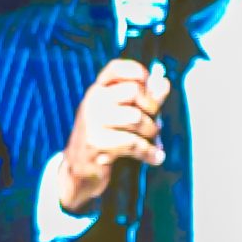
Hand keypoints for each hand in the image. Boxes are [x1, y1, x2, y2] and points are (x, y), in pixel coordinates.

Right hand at [54, 58, 174, 215]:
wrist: (78, 173)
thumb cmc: (105, 140)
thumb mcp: (122, 115)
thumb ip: (144, 99)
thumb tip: (163, 82)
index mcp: (98, 91)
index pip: (117, 68)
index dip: (138, 72)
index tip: (149, 87)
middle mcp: (93, 102)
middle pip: (133, 90)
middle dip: (153, 109)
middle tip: (155, 124)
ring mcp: (92, 122)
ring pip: (135, 117)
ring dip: (152, 132)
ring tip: (153, 142)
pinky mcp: (97, 144)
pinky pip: (133, 143)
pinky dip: (149, 152)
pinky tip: (155, 157)